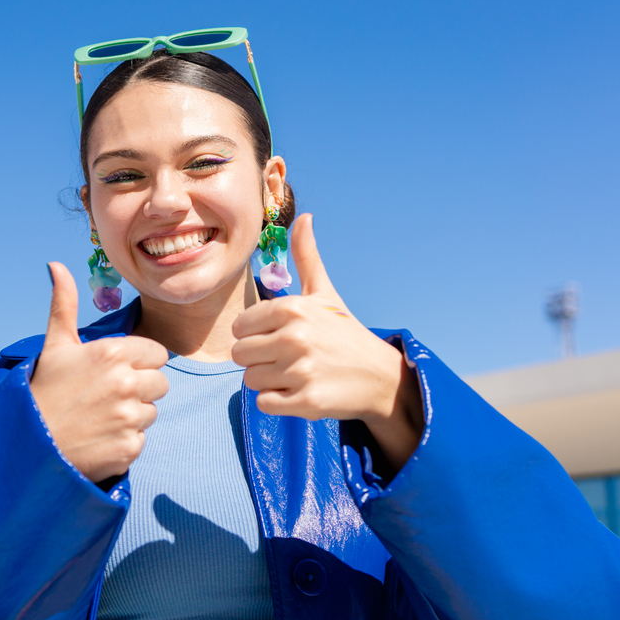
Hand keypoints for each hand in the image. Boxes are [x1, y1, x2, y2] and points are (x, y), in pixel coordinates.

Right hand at [30, 262, 169, 482]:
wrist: (26, 446)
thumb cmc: (42, 390)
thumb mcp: (55, 345)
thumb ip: (64, 304)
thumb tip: (55, 264)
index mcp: (112, 353)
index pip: (157, 354)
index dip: (139, 362)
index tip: (114, 372)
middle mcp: (125, 383)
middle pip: (160, 383)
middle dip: (139, 389)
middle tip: (106, 396)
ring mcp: (128, 418)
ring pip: (152, 412)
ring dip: (132, 416)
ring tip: (99, 417)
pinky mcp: (129, 448)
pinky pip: (141, 439)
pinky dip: (124, 441)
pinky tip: (99, 438)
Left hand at [231, 214, 421, 467]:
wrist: (380, 376)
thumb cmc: (344, 333)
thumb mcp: (324, 293)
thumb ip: (307, 257)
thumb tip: (304, 216)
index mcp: (292, 308)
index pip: (239, 327)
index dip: (255, 335)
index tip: (279, 337)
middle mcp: (294, 337)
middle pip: (240, 354)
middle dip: (259, 359)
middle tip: (288, 358)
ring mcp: (300, 370)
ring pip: (250, 380)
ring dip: (268, 381)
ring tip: (296, 374)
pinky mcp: (306, 401)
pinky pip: (265, 402)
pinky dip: (278, 401)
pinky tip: (300, 391)